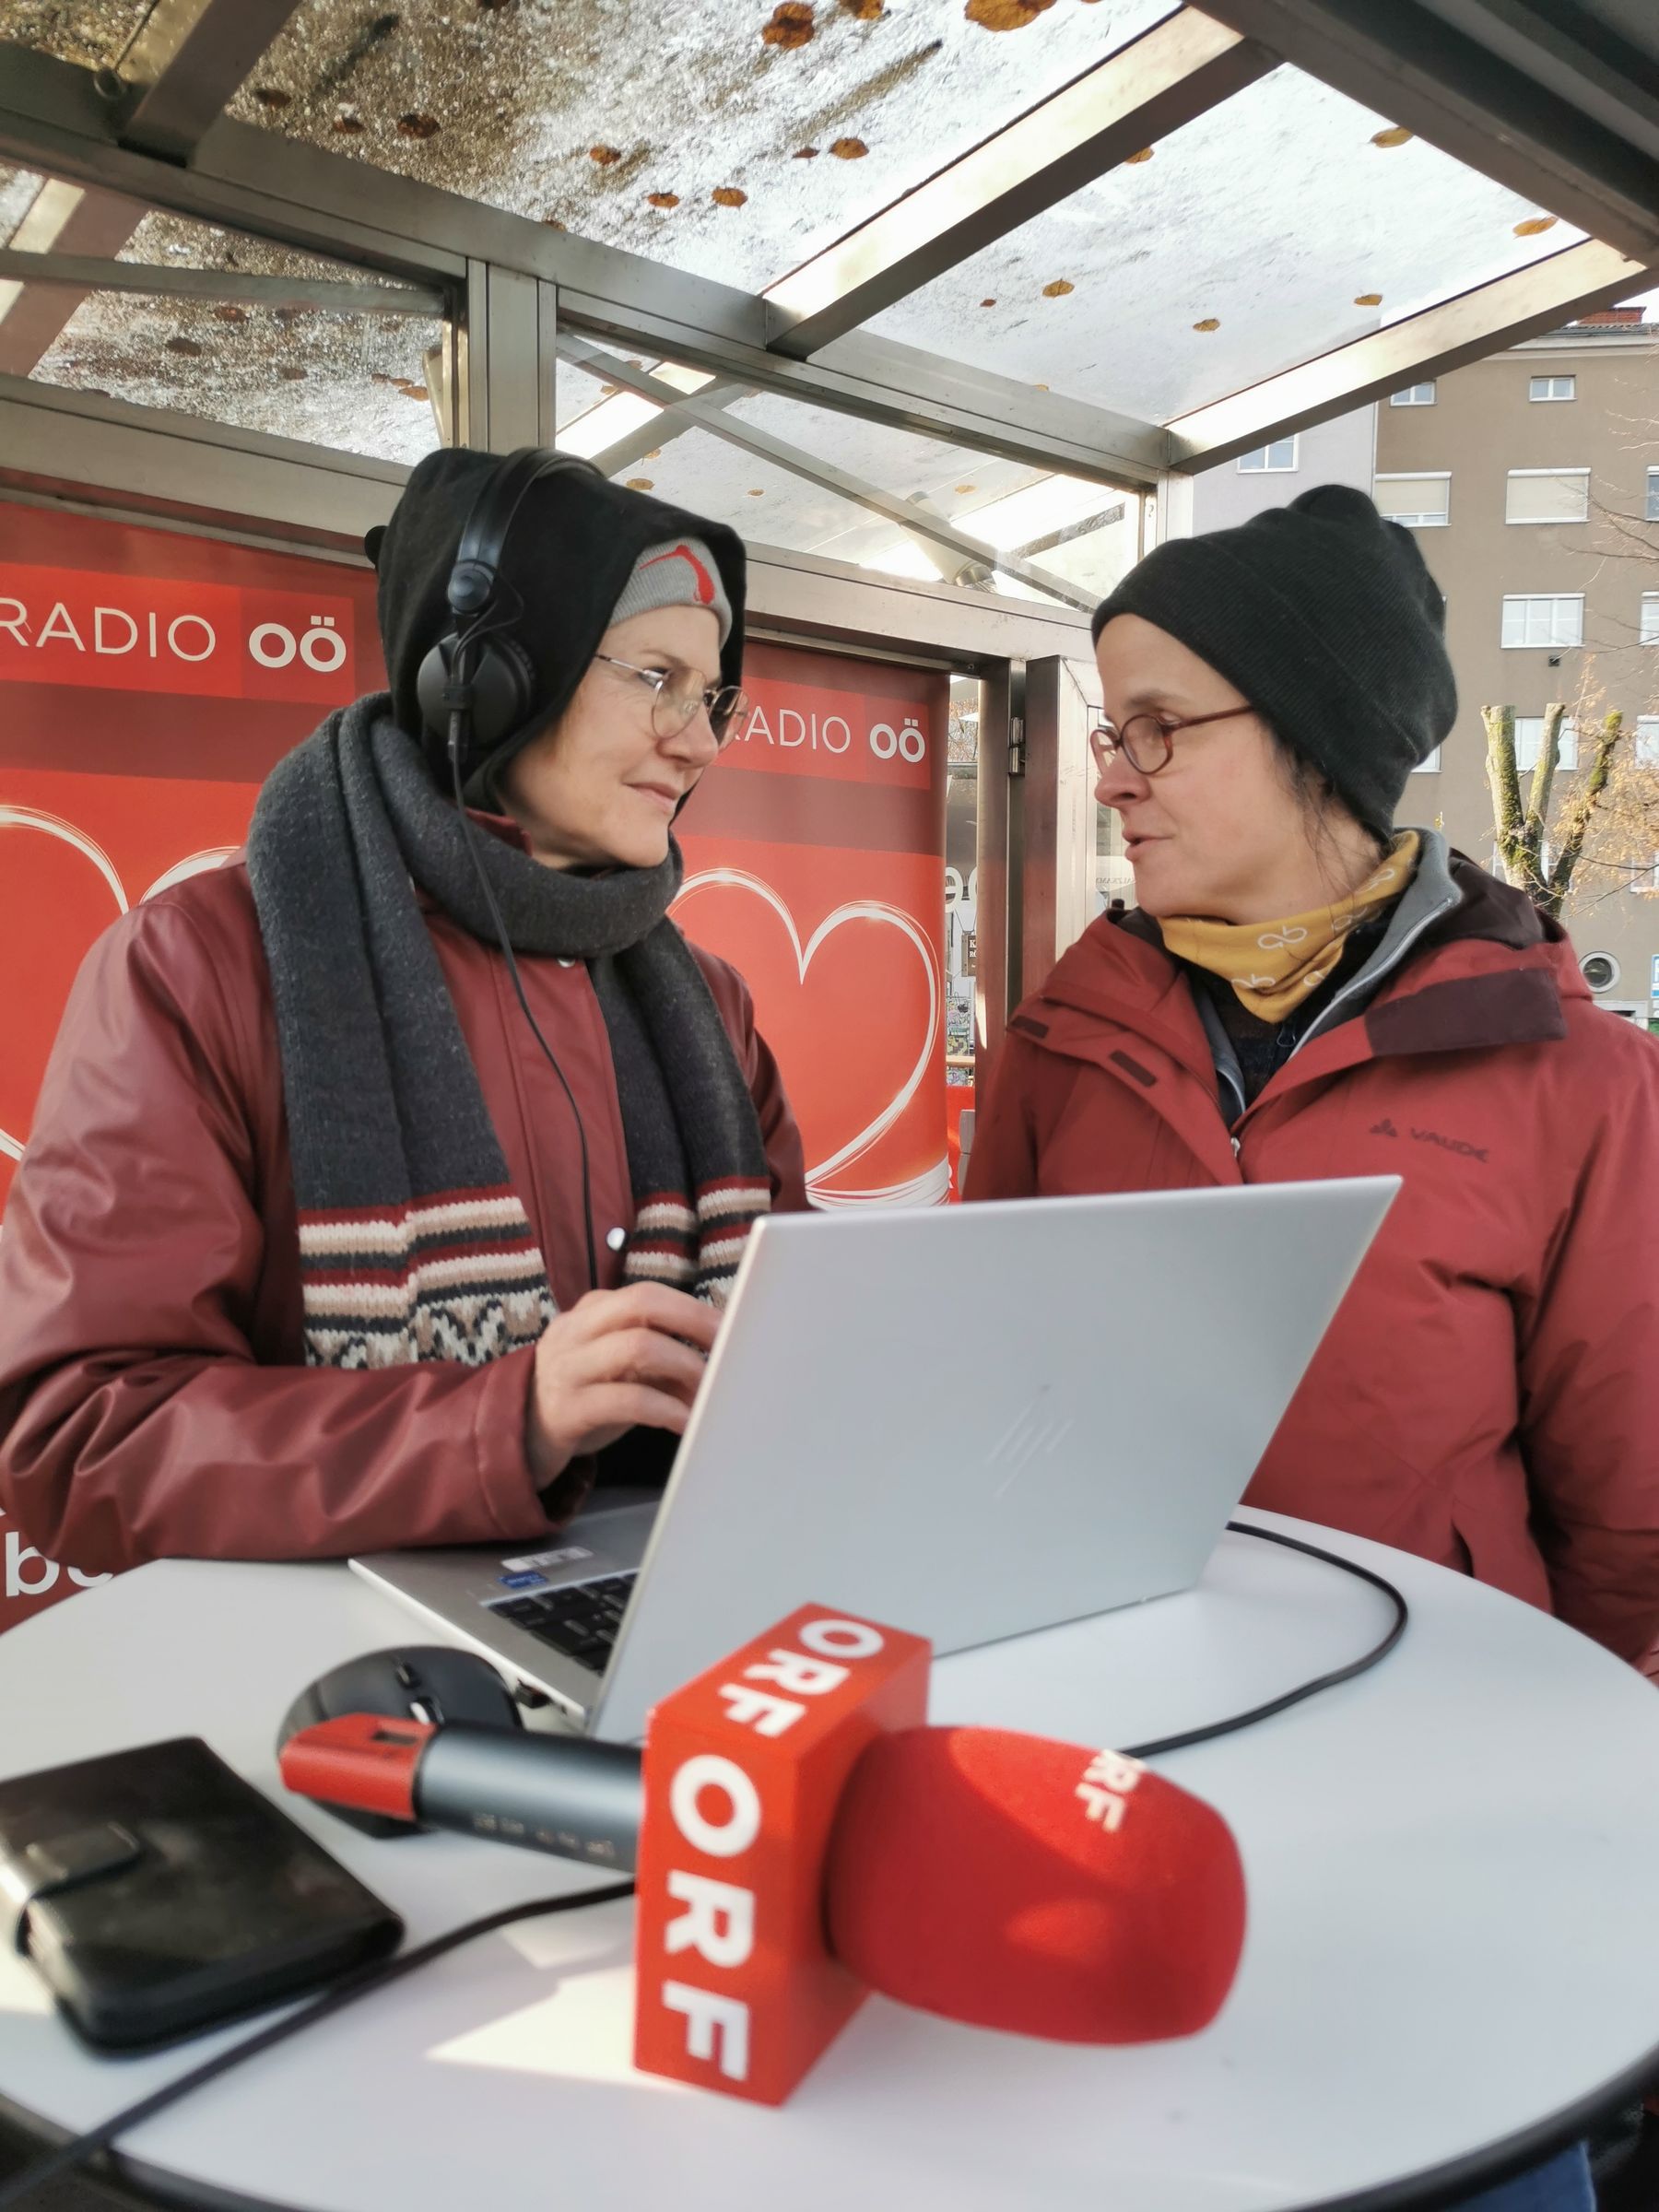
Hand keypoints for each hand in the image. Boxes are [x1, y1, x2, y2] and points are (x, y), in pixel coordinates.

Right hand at [525, 1283, 721, 1488]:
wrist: (517, 1437)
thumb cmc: (582, 1397)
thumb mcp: (616, 1369)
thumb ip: (658, 1358)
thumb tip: (719, 1360)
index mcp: (591, 1313)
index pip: (647, 1294)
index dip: (693, 1308)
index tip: (731, 1328)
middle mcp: (576, 1331)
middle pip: (641, 1303)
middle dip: (693, 1321)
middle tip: (729, 1349)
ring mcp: (568, 1368)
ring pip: (636, 1346)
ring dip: (685, 1366)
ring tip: (710, 1392)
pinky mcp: (567, 1410)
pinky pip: (625, 1400)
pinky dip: (665, 1409)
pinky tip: (685, 1422)